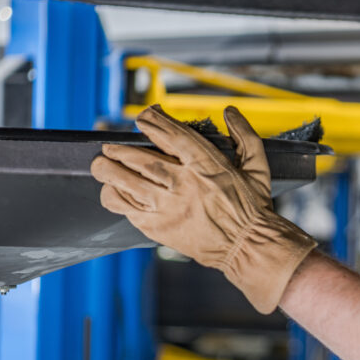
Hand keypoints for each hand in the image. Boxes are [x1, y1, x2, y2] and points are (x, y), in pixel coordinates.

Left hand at [91, 104, 315, 312]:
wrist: (247, 247)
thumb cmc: (252, 209)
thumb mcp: (257, 168)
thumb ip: (245, 136)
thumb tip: (231, 112)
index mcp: (207, 165)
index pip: (170, 134)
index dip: (151, 121)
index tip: (142, 119)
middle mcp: (183, 184)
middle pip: (139, 158)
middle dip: (119, 149)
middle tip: (110, 146)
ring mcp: (168, 207)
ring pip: (125, 182)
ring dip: (108, 170)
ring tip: (102, 164)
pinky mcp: (158, 227)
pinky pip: (124, 208)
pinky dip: (113, 196)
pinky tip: (113, 190)